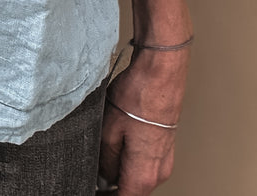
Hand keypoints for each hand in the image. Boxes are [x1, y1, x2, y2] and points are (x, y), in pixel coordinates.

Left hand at [98, 46, 188, 194]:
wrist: (160, 73)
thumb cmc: (138, 96)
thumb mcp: (108, 131)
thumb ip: (105, 161)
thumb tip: (103, 176)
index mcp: (144, 174)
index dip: (104, 195)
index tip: (91, 188)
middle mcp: (159, 172)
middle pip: (131, 190)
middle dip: (111, 184)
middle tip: (92, 174)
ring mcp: (164, 159)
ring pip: (137, 175)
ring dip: (120, 171)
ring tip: (101, 155)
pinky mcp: (164, 145)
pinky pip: (144, 161)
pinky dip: (129, 159)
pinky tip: (116, 143)